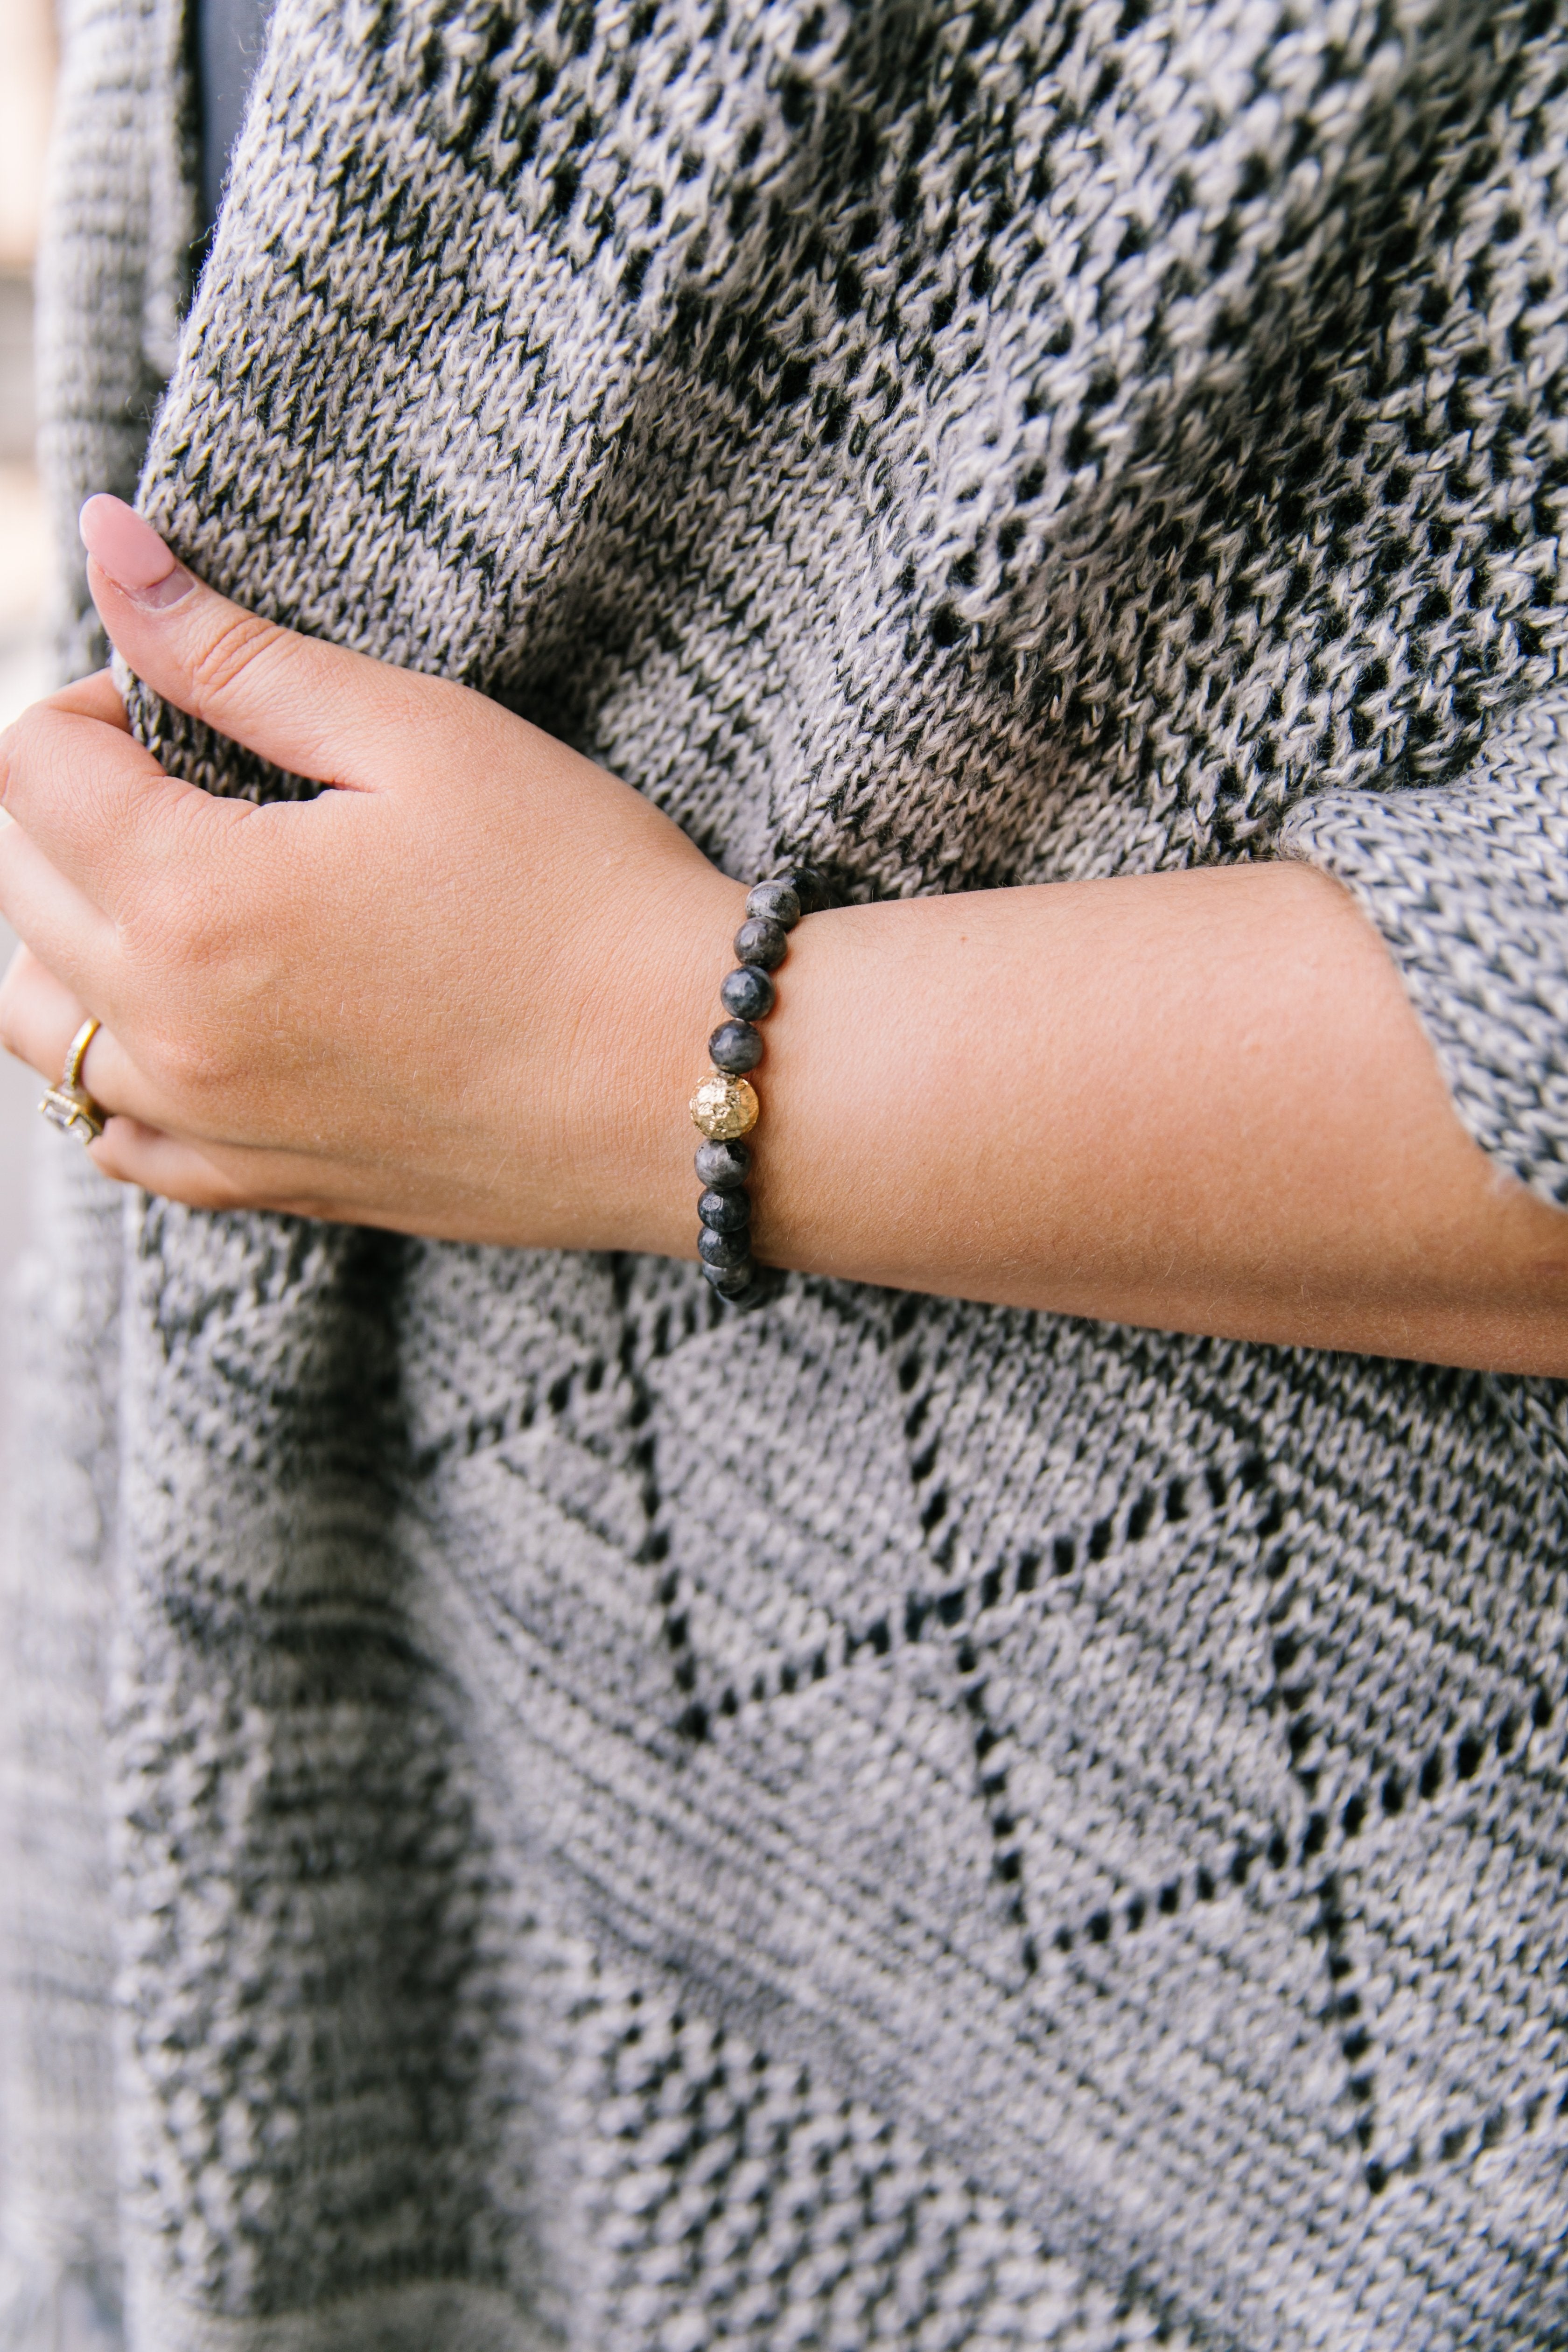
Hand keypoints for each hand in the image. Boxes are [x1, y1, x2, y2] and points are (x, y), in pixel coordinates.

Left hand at [0, 497, 737, 1250]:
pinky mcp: (271, 1188)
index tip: (177, 703)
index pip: (31, 772)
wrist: (694, 1079)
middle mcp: (174, 1032)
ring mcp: (217, 1127)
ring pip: (40, 1028)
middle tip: (186, 776)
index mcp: (196, 899)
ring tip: (172, 893)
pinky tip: (184, 1021)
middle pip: (18, 892)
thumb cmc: (582, 891)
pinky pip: (118, 1142)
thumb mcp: (418, 734)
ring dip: (65, 938)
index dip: (88, 705)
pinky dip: (113, 1071)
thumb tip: (105, 541)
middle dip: (70, 807)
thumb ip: (236, 652)